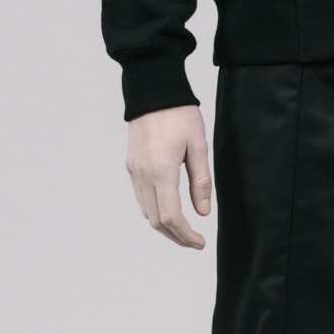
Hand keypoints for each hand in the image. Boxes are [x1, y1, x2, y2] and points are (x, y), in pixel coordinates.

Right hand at [126, 105, 211, 248]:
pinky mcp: (131, 165)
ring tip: (184, 229)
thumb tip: (203, 212)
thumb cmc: (179, 113)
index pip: (171, 217)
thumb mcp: (199, 145)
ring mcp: (134, 171)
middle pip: (156, 221)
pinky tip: (169, 208)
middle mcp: (143, 174)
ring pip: (146, 212)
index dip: (186, 235)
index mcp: (161, 170)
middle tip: (194, 242)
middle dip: (176, 236)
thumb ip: (201, 181)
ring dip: (164, 226)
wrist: (153, 91)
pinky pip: (141, 197)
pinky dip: (154, 210)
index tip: (200, 243)